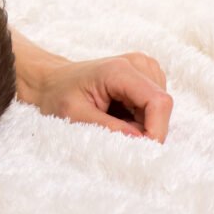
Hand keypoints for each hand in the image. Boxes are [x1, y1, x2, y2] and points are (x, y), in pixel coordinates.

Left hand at [34, 52, 173, 141]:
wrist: (53, 80)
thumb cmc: (59, 95)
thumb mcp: (75, 114)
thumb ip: (107, 127)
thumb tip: (140, 141)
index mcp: (119, 70)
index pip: (158, 102)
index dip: (155, 130)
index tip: (140, 149)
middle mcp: (138, 63)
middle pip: (160, 107)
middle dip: (144, 129)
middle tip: (112, 131)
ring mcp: (144, 68)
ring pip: (159, 109)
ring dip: (141, 124)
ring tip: (111, 118)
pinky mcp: (146, 76)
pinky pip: (154, 106)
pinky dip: (139, 117)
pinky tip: (118, 112)